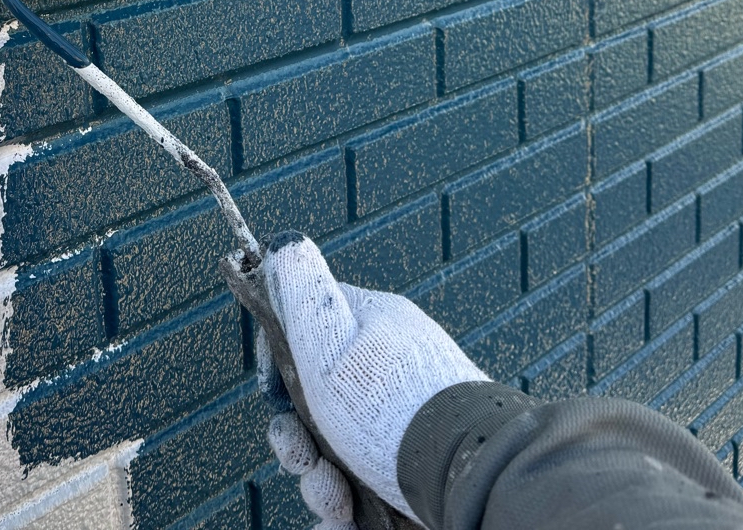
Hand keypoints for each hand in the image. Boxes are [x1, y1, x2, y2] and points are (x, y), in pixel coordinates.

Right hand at [257, 233, 488, 524]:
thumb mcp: (332, 339)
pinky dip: (351, 507)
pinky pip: (368, 486)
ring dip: (321, 484)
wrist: (470, 476)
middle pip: (319, 404)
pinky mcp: (421, 466)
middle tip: (304, 461)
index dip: (278, 365)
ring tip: (335, 505)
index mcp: (372, 328)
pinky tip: (347, 523)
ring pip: (339, 452)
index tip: (272, 393)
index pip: (309, 332)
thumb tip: (284, 242)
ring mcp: (409, 422)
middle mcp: (391, 373)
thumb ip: (302, 293)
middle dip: (298, 440)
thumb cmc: (394, 407)